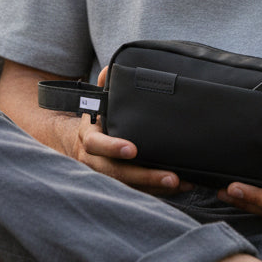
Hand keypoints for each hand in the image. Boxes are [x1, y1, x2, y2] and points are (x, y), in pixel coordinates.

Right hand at [69, 67, 192, 197]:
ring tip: (182, 183)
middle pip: (118, 174)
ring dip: (156, 187)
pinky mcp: (120, 185)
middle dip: (146, 176)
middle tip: (171, 176)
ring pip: (130, 187)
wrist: (79, 144)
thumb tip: (112, 69)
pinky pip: (139, 192)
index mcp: (90, 138)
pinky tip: (182, 186)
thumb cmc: (97, 120)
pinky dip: (160, 192)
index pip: (98, 144)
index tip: (133, 149)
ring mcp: (107, 176)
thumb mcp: (96, 102)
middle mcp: (95, 161)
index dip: (113, 148)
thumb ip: (106, 85)